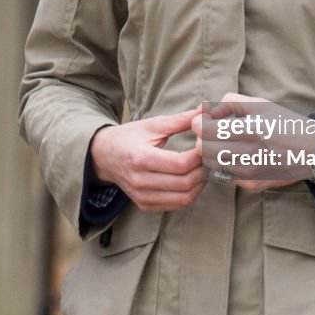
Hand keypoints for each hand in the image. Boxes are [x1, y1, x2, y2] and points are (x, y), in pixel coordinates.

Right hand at [90, 109, 205, 211]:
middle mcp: (140, 181)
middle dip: (203, 170)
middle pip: (185, 183)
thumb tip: (205, 110)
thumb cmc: (130, 137)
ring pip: (184, 198)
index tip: (207, 146)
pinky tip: (194, 180)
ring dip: (200, 184)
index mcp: (141, 158)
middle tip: (210, 158)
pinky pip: (177, 205)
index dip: (199, 156)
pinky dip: (191, 194)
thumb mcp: (153, 125)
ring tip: (204, 168)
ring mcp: (142, 197)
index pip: (180, 164)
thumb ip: (181, 120)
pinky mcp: (145, 205)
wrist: (104, 156)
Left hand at [192, 94, 314, 191]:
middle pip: (204, 149)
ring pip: (210, 164)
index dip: (198, 124)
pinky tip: (231, 156)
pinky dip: (221, 165)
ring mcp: (250, 172)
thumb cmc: (285, 123)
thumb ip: (231, 102)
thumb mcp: (261, 104)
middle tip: (208, 132)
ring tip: (219, 143)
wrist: (312, 152)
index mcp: (252, 129)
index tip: (200, 120)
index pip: (207, 131)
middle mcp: (250, 154)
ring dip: (208, 153)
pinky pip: (223, 175)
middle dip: (200, 139)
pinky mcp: (251, 184)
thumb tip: (206, 111)